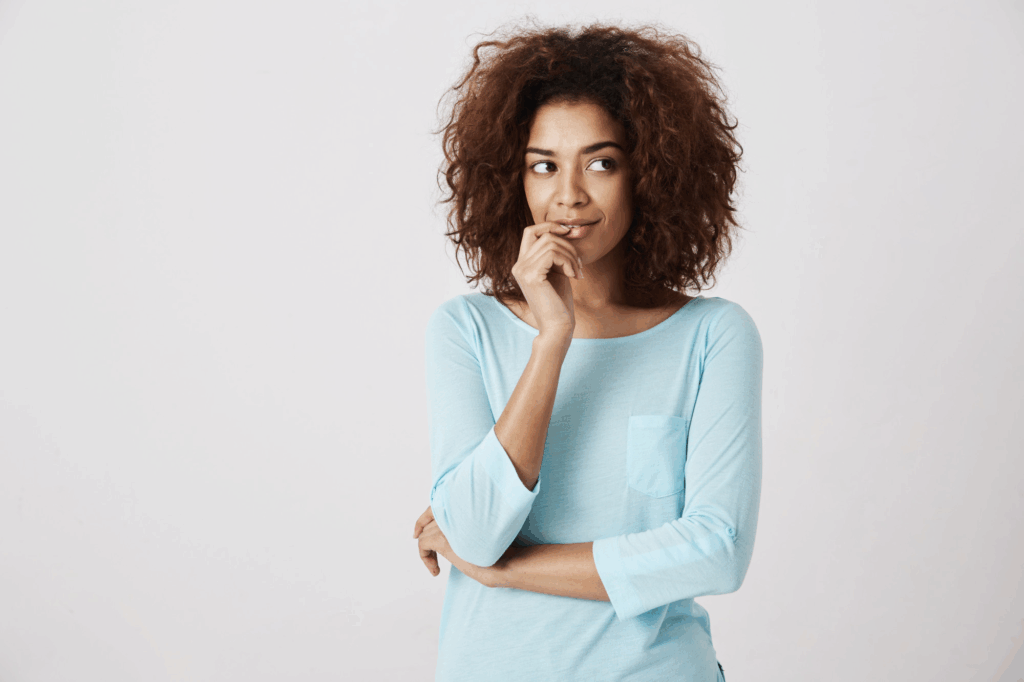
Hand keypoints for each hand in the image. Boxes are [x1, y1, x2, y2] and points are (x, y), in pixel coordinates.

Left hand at [413, 505, 509, 587]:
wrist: (506, 563)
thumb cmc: (501, 552)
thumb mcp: (480, 535)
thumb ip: (465, 527)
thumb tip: (453, 528)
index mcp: (464, 507)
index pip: (438, 506)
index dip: (426, 518)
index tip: (419, 531)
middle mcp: (454, 512)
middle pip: (430, 521)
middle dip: (428, 537)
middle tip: (433, 556)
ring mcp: (448, 524)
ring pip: (426, 533)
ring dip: (428, 550)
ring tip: (436, 566)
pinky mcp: (442, 539)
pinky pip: (423, 544)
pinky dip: (425, 558)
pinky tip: (436, 571)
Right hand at [510, 223, 580, 339]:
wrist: (557, 327)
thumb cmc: (559, 302)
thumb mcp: (557, 271)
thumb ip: (556, 252)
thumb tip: (569, 228)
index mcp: (522, 263)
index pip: (532, 231)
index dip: (551, 225)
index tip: (571, 232)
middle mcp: (518, 265)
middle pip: (542, 233)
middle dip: (566, 241)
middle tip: (579, 259)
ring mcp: (522, 270)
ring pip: (550, 242)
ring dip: (570, 254)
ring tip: (577, 271)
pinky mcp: (531, 275)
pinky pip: (553, 253)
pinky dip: (568, 261)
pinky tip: (574, 276)